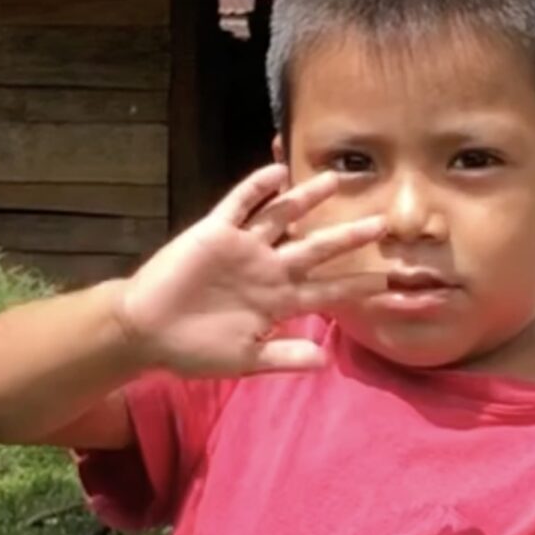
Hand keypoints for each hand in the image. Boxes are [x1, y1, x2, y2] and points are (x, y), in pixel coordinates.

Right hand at [112, 164, 387, 377]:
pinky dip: (257, 188)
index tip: (388, 281)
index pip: (326, 290)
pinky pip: (239, 204)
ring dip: (308, 198)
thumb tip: (325, 362)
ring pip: (282, 217)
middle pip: (316, 248)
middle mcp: (267, 269)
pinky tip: (278, 172)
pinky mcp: (214, 232)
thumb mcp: (244, 360)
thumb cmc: (194, 349)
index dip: (355, 285)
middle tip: (383, 223)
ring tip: (337, 179)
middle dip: (348, 236)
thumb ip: (284, 355)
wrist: (146, 332)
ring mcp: (243, 247)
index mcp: (278, 300)